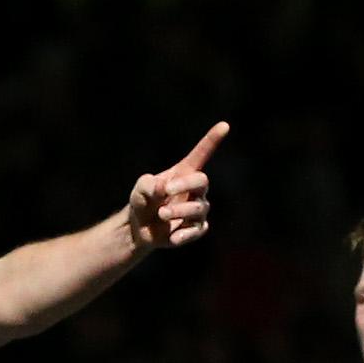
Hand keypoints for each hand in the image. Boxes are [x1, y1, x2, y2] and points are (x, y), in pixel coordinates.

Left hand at [128, 121, 228, 251]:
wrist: (139, 230)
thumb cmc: (142, 202)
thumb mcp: (140, 189)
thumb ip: (148, 184)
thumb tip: (163, 189)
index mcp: (183, 173)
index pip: (201, 155)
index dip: (212, 140)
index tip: (224, 125)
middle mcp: (195, 190)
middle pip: (202, 181)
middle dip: (185, 185)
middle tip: (165, 190)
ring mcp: (198, 210)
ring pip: (198, 208)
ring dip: (178, 210)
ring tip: (161, 214)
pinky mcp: (196, 229)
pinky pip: (197, 230)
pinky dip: (183, 234)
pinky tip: (171, 236)